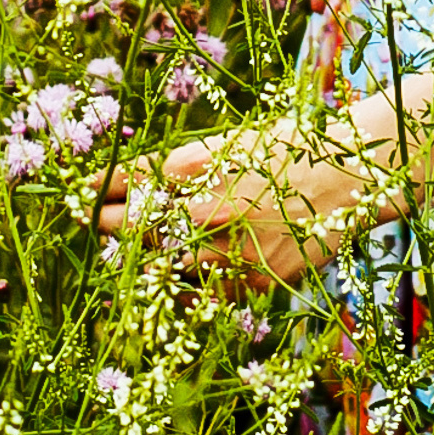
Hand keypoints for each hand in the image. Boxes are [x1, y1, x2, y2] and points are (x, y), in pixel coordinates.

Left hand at [96, 118, 388, 284]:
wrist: (350, 178)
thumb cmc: (288, 149)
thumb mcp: (229, 143)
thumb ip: (179, 167)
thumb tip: (127, 183)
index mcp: (198, 172)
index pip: (126, 188)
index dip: (98, 191)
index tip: (83, 194)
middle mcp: (207, 217)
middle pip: (133, 231)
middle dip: (111, 224)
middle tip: (99, 220)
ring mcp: (229, 255)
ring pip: (163, 267)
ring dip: (150, 256)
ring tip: (151, 243)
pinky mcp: (252, 284)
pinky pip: (202, 291)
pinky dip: (190, 281)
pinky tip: (193, 266)